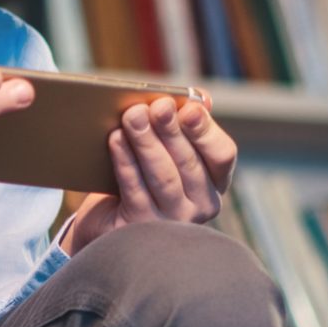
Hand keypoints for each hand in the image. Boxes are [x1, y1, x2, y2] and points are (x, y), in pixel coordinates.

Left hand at [61, 94, 236, 253]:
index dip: (206, 131)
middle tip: (155, 106)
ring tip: (131, 117)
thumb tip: (202, 98)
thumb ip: (183, 121)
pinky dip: (125, 162)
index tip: (189, 109)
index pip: (223, 154)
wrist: (105, 218)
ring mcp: (173, 221)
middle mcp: (201, 205)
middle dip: (170, 130)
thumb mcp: (164, 148)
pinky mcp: (142, 228)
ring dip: (147, 142)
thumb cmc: (141, 175)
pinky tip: (116, 139)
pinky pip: (135, 190)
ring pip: (163, 177)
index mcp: (214, 181)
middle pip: (188, 163)